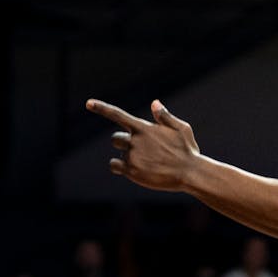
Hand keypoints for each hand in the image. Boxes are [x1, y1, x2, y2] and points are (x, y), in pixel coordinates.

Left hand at [85, 98, 199, 191]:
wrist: (189, 172)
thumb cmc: (187, 150)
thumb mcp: (181, 128)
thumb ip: (165, 117)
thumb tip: (154, 103)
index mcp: (145, 128)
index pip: (118, 115)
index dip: (102, 108)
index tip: (88, 103)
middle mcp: (135, 140)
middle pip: (116, 138)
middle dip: (125, 142)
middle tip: (144, 150)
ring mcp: (132, 156)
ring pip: (119, 153)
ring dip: (128, 156)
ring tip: (148, 162)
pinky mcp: (131, 171)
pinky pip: (115, 165)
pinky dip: (121, 166)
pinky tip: (138, 169)